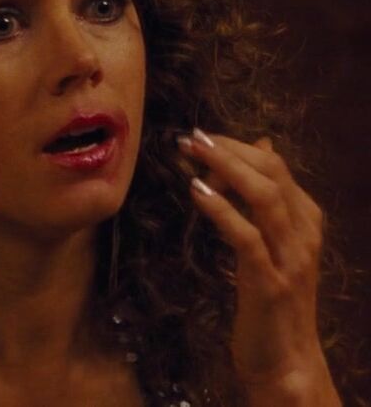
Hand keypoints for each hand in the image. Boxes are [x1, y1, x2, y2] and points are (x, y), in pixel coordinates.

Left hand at [177, 129, 340, 405]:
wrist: (286, 361)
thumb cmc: (273, 297)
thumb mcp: (274, 241)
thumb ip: (269, 196)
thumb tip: (263, 145)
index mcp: (306, 220)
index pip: (276, 167)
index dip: (237, 147)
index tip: (202, 137)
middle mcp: (304, 234)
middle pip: (272, 174)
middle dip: (229, 150)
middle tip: (191, 137)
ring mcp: (290, 258)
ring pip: (265, 198)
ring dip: (226, 169)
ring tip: (192, 153)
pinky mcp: (269, 283)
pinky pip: (247, 237)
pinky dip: (223, 210)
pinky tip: (198, 193)